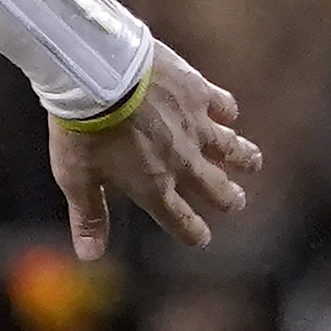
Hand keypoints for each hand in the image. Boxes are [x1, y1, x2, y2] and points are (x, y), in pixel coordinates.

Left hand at [47, 43, 256, 257]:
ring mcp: (196, 126)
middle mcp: (183, 161)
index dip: (194, 233)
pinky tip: (228, 115)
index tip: (202, 238)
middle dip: (229, 199)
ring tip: (253, 162)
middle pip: (217, 188)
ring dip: (244, 158)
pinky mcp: (199, 92)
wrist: (99, 75)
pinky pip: (224, 107)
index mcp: (154, 187)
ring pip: (232, 149)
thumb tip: (91, 256)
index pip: (182, 221)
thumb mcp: (77, 178)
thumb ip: (89, 217)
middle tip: (236, 202)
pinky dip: (228, 113)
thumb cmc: (83, 128)